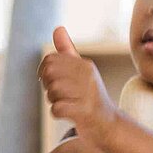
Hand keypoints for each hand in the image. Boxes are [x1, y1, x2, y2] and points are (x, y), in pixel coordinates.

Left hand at [41, 27, 119, 142]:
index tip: (51, 82)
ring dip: (53, 101)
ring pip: (52, 91)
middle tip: (58, 95)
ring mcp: (88, 94)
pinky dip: (57, 113)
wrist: (108, 125)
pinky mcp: (85, 112)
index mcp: (85, 65)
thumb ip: (67, 51)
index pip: (49, 60)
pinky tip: (67, 114)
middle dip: (47, 86)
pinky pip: (57, 109)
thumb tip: (58, 28)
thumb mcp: (81, 72)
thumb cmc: (90, 97)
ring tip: (66, 104)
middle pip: (49, 74)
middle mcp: (88, 76)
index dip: (44, 72)